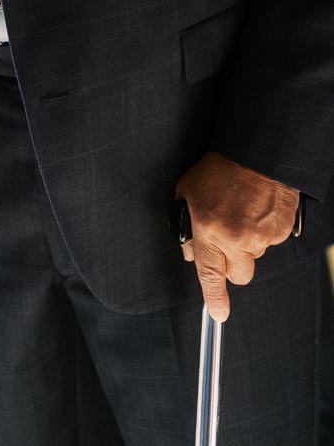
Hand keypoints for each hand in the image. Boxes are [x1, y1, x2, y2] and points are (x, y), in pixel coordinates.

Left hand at [175, 151, 299, 320]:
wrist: (254, 152)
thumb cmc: (218, 170)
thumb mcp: (186, 193)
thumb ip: (187, 229)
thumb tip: (191, 255)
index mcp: (209, 230)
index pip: (210, 276)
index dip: (214, 299)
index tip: (218, 314)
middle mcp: (236, 238)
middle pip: (239, 275)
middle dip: (233, 263)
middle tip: (228, 236)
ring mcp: (261, 236)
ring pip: (255, 257)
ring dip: (248, 242)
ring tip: (242, 212)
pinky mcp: (281, 231)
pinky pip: (270, 242)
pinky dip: (264, 230)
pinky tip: (257, 209)